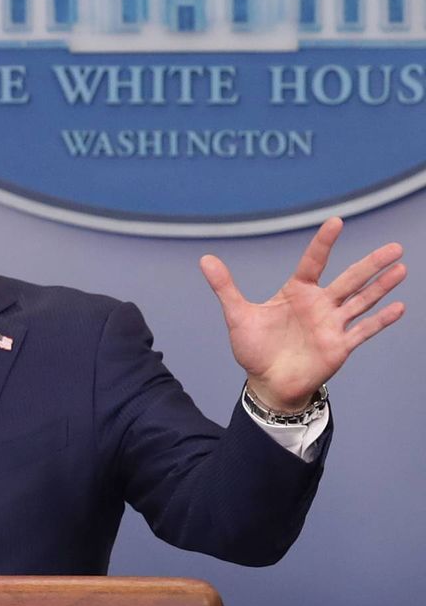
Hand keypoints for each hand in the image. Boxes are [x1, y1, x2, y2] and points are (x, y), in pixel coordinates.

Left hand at [200, 217, 406, 411]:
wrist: (267, 383)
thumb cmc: (254, 349)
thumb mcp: (237, 315)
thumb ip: (225, 287)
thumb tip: (205, 259)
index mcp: (297, 293)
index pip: (314, 262)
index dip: (323, 244)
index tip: (336, 222)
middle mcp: (319, 305)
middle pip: (349, 279)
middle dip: (371, 264)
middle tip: (394, 247)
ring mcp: (332, 325)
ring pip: (362, 300)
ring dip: (382, 286)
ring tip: (401, 268)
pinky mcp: (339, 346)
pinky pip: (363, 331)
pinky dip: (381, 320)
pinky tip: (400, 307)